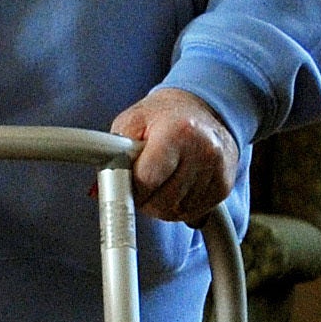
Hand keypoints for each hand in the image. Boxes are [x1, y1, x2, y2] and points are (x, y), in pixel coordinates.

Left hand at [110, 86, 240, 225]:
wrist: (204, 107)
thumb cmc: (162, 116)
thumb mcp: (131, 123)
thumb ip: (112, 154)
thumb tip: (96, 191)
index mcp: (177, 132)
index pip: (146, 181)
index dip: (129, 190)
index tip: (122, 191)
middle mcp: (203, 151)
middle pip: (160, 203)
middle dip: (144, 199)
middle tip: (143, 180)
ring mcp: (218, 170)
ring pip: (174, 213)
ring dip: (161, 204)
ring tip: (163, 177)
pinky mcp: (224, 186)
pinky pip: (192, 214)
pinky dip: (179, 206)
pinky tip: (179, 184)